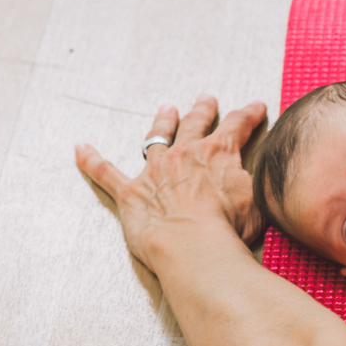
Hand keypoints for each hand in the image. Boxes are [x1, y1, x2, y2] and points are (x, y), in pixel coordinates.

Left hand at [75, 96, 266, 271]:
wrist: (193, 245)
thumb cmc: (228, 227)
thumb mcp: (259, 199)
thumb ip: (257, 182)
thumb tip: (265, 176)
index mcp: (218, 153)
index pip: (237, 126)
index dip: (248, 115)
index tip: (256, 107)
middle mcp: (185, 154)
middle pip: (195, 124)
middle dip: (202, 110)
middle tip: (206, 100)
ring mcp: (155, 170)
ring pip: (157, 138)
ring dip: (161, 123)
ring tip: (166, 110)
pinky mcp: (130, 192)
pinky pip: (105, 173)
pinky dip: (91, 161)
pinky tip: (80, 149)